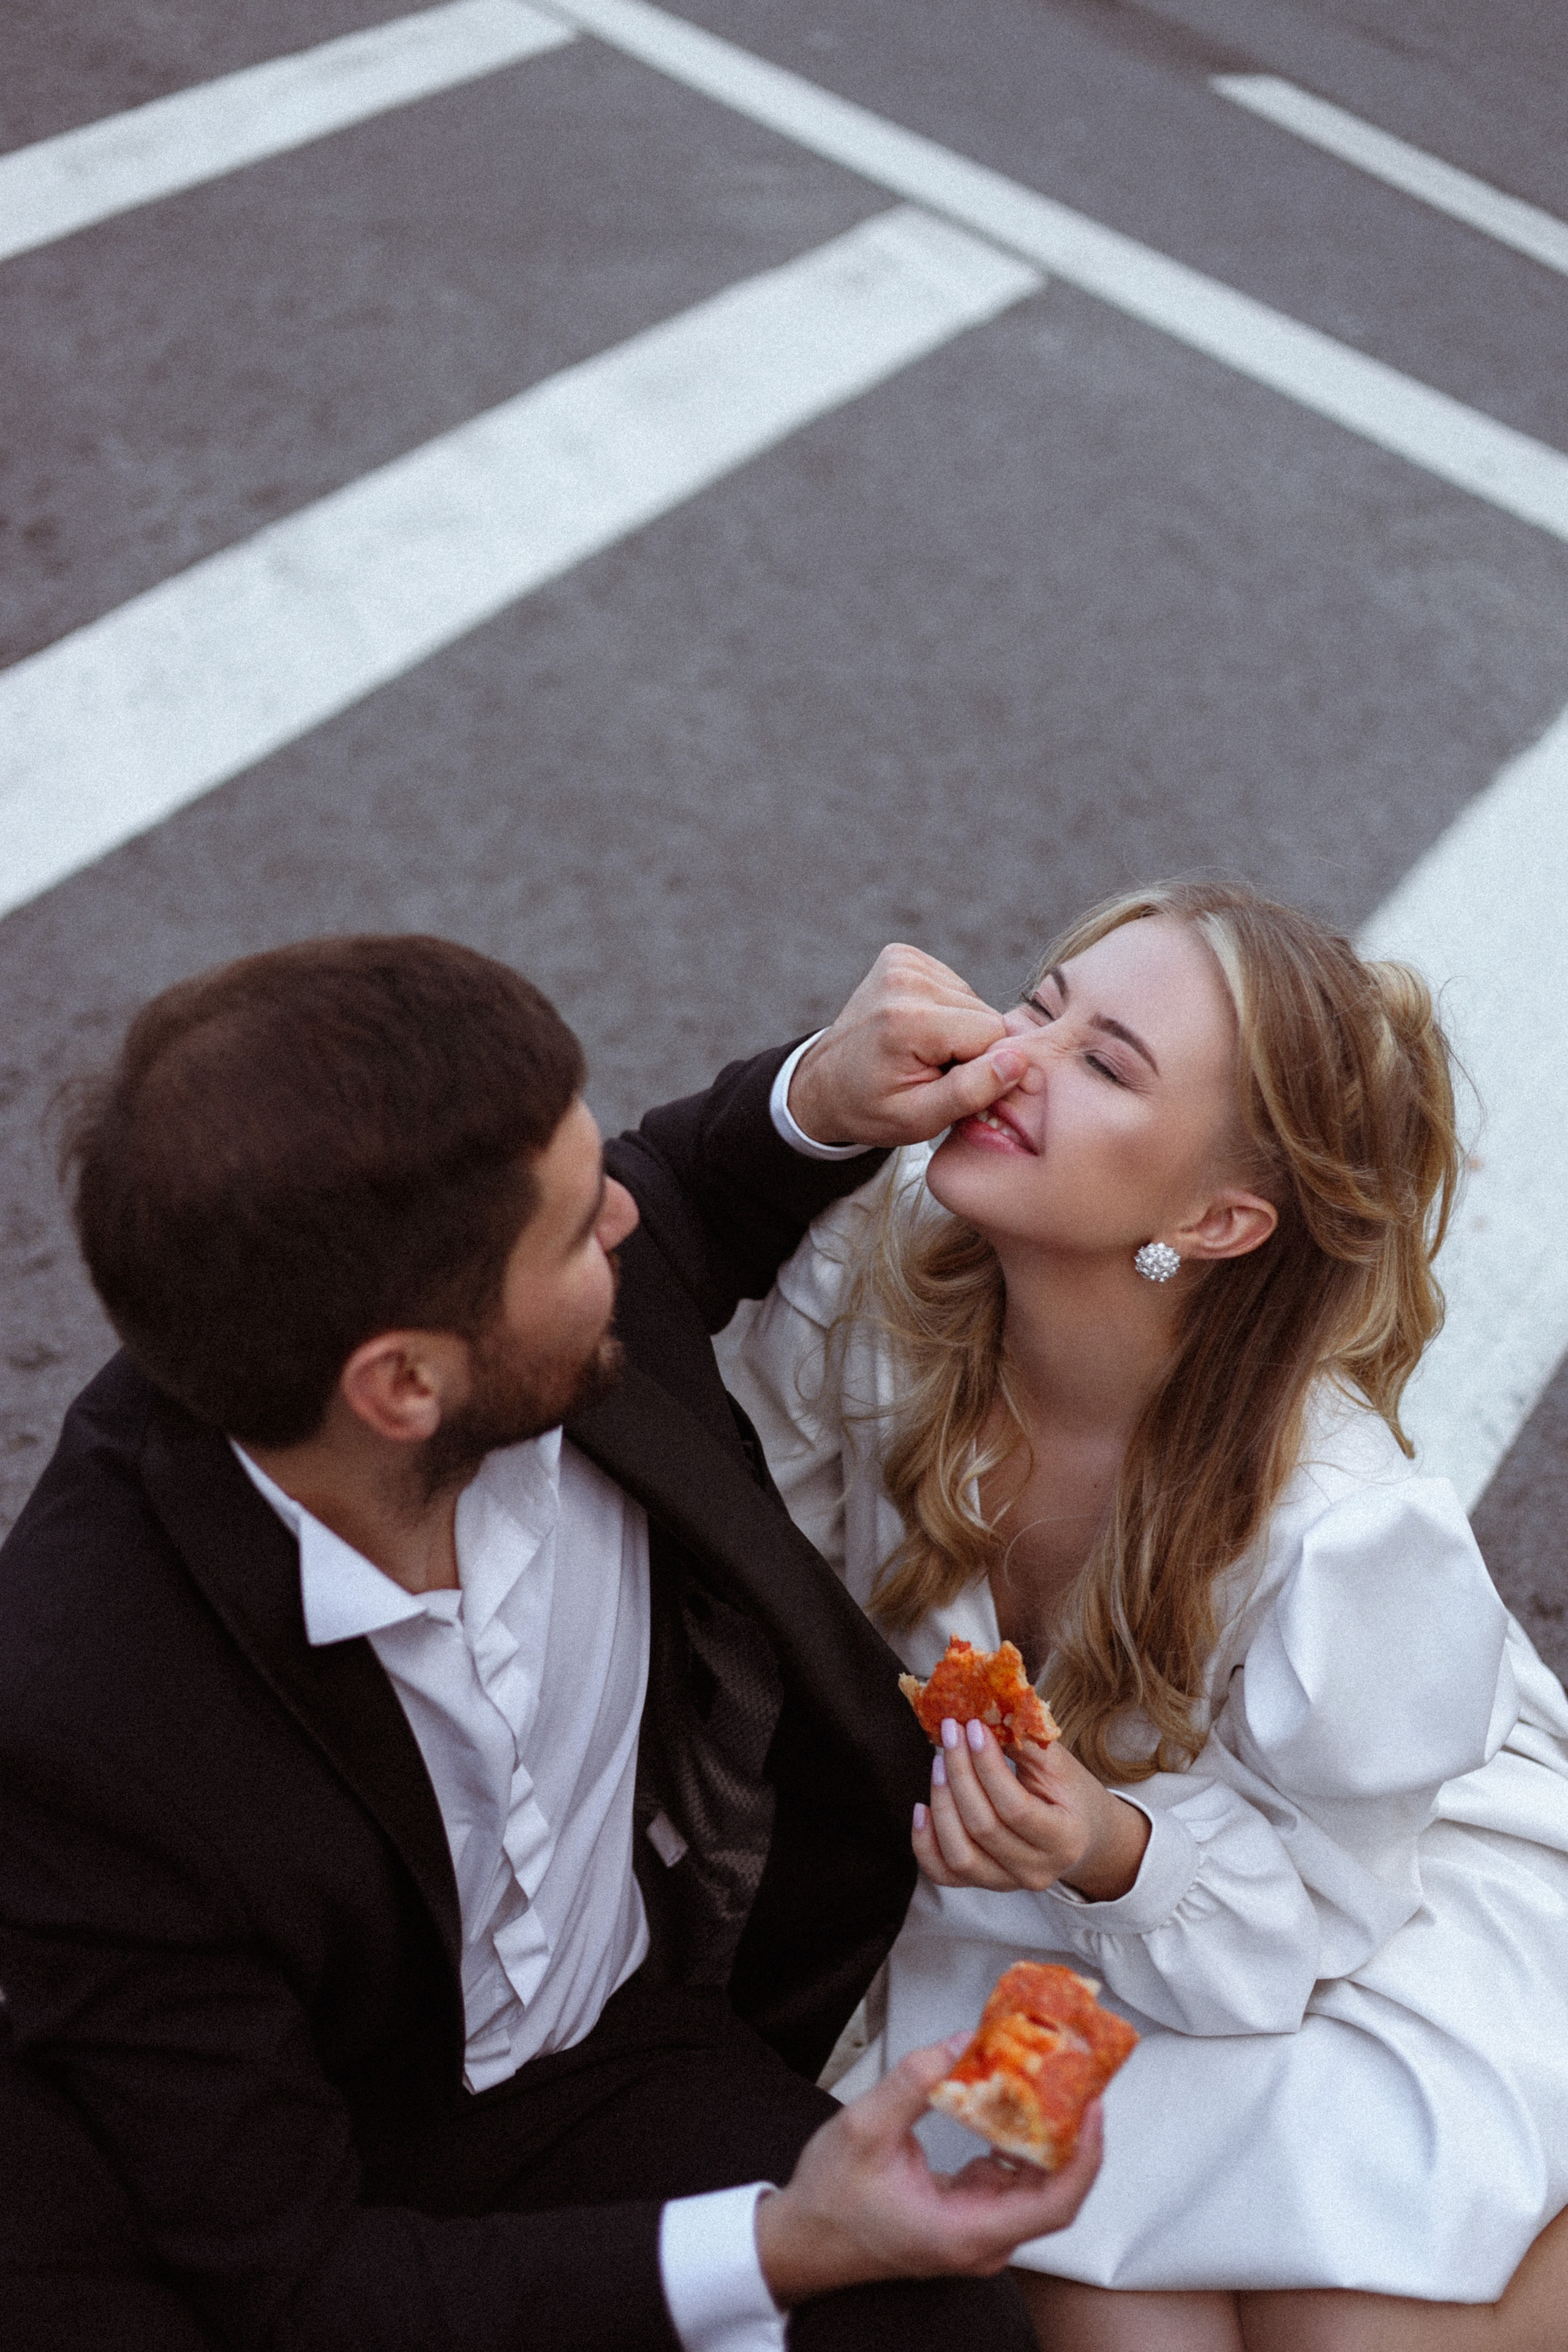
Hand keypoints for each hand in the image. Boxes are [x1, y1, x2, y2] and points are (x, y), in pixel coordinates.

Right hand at [753, 2036, 1102, 2304]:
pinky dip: (1018, 2144)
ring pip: (1034, 2187)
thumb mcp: (865, 2128)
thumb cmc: (830, 2200)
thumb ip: (915, 2082)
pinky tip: (1010, 2107)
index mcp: (964, 2233)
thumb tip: (959, 2044)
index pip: (1053, 2205)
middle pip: (1052, 2194)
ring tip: (1049, 2084)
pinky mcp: (967, 2219)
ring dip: (1046, 2137)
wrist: (803, 2239)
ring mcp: (976, 2234)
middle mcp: (980, 2243)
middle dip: (1071, 2134)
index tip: (1093, 2108)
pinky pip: (1010, 2184)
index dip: (1084, 2157)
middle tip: (1075, 2079)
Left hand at [787, 945, 1025, 1146]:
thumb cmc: (870, 1108)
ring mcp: (902, 961)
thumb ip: (970, 1091)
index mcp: (909, 1020)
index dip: (981, 1068)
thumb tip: (1016, 1061)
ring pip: (974, 1001)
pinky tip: (917, 1032)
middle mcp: (905, 979)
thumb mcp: (919, 1119)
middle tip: (931, 1071)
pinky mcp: (902, 955)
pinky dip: (945, 1013)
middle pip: (986, 1015)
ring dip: (958, 1031)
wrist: (825, 1085)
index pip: (993, 1035)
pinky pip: (955, 987)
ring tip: (921, 1053)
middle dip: (970, 1049)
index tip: (946, 1084)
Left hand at [913, 1719, 1149, 1902]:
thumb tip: (983, 1710)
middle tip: (950, 1734)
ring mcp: (1007, 1883)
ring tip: (938, 1763)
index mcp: (1065, 1839)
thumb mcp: (1058, 1765)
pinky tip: (921, 1808)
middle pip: (983, 1827)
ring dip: (942, 1804)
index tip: (972, 1727)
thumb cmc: (1070, 1793)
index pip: (1015, 1807)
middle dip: (959, 1774)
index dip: (987, 1766)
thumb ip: (1024, 1742)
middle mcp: (1036, 1871)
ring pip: (960, 1854)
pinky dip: (924, 1843)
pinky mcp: (983, 1883)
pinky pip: (943, 1873)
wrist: (1081, 1834)